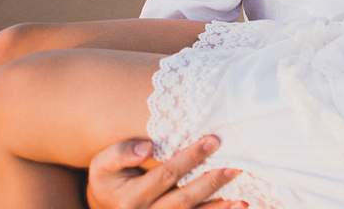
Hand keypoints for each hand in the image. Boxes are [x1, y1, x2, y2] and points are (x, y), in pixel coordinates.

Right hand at [86, 137, 245, 208]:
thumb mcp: (102, 164)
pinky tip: (236, 207)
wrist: (106, 208)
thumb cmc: (109, 180)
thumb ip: (120, 153)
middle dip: (211, 182)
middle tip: (235, 166)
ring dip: (219, 207)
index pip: (166, 175)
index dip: (190, 158)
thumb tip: (147, 147)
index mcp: (130, 199)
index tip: (213, 141)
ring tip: (241, 196)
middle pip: (184, 199)